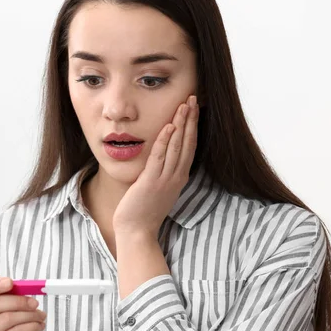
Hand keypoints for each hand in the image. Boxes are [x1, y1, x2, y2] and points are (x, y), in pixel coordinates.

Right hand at [0, 276, 46, 330]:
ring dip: (30, 315)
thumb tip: (18, 284)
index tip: (11, 282)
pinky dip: (32, 326)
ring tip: (41, 317)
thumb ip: (13, 296)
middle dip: (18, 301)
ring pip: (7, 318)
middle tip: (35, 302)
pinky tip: (39, 326)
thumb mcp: (15, 310)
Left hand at [112, 95, 198, 238]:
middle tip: (194, 98)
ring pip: (177, 147)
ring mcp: (165, 180)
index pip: (189, 147)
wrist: (137, 231)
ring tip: (185, 105)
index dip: (192, 126)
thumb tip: (160, 157)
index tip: (194, 108)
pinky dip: (165, 141)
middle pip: (187, 143)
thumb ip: (161, 172)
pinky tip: (169, 126)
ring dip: (181, 124)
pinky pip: (160, 157)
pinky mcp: (151, 182)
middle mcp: (176, 177)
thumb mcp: (158, 188)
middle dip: (191, 119)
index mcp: (179, 177)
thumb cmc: (143, 211)